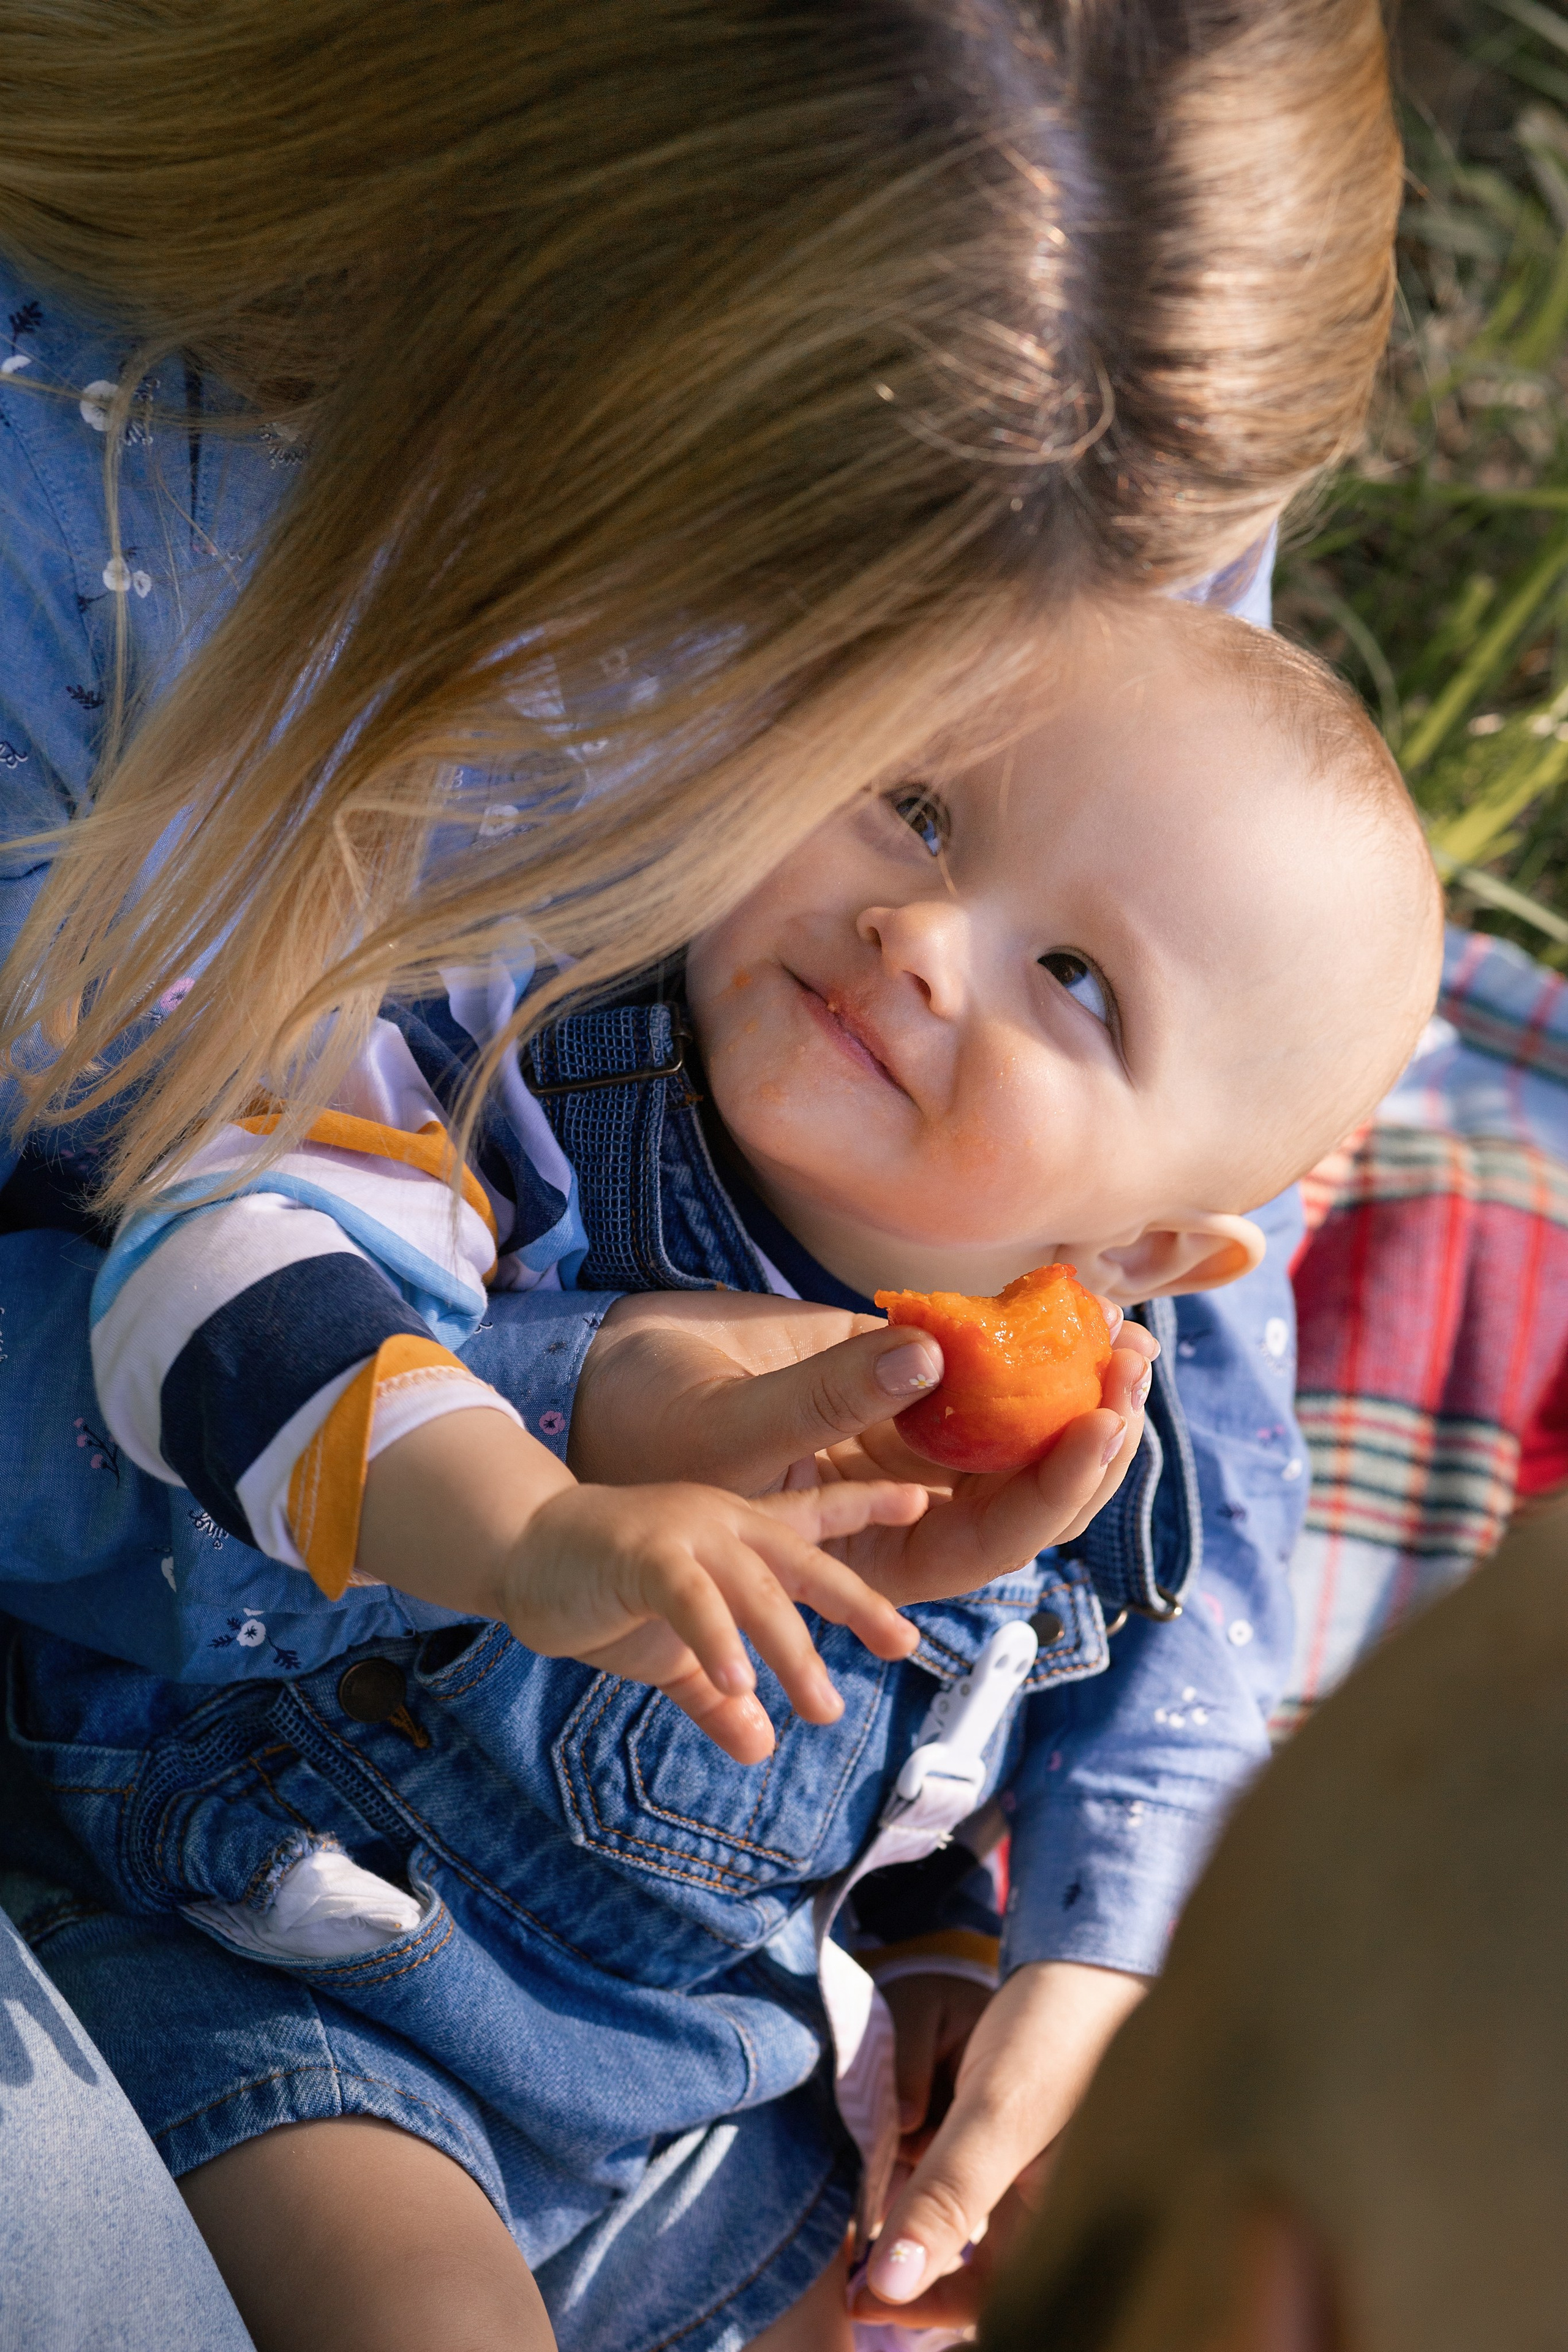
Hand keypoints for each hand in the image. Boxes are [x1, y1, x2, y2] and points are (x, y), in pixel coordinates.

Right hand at [500, 1477, 926, 1760]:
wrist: (520, 1553)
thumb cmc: (604, 1588)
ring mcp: (684, 1532)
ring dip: (791, 1649)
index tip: (924, 1503)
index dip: (870, 1508)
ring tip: (822, 1707)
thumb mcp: (674, 1651)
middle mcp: (724, 1521)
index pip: (816, 1518)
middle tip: (905, 1644)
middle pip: (806, 1560)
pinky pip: (690, 1600)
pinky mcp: (641, 1553)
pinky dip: (716, 1643)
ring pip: (755, 1589)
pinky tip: (739, 1687)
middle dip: (858, 1602)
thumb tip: (756, 1747)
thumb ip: (716, 1694)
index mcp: (739, 1532)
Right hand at [572, 1291, 1157, 1604]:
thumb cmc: (651, 1432)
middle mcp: (903, 1508)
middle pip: (1027, 1496)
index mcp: (870, 1553)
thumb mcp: (733, 1429)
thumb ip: (827, 1399)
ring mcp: (908, 1443)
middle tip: (1131, 1367)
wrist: (610, 1381)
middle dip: (1092, 1437)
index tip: (1100, 1425)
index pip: (986, 1545)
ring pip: (1019, 1435)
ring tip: (1126, 1335)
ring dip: (1080, 1389)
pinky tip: (1067, 1296)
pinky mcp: (901, 1381)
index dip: (1052, 1494)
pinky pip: (982, 1370)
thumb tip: (932, 1355)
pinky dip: (1027, 1339)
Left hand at [849, 1959, 1146, 2330]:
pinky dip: (940, 2186)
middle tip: (855, 2254)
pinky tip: (912, 2163)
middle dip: (916, 2267)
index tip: (854, 2293)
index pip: (988, 2301)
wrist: (1090, 1955)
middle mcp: (1062, 2212)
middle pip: (982, 2273)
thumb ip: (946, 2198)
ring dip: (924, 2223)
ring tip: (875, 2204)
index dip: (917, 2306)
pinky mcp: (1034, 2146)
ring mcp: (1049, 2179)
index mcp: (1067, 2223)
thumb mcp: (994, 2113)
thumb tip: (887, 2286)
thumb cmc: (1058, 2028)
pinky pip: (982, 2189)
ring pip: (976, 2231)